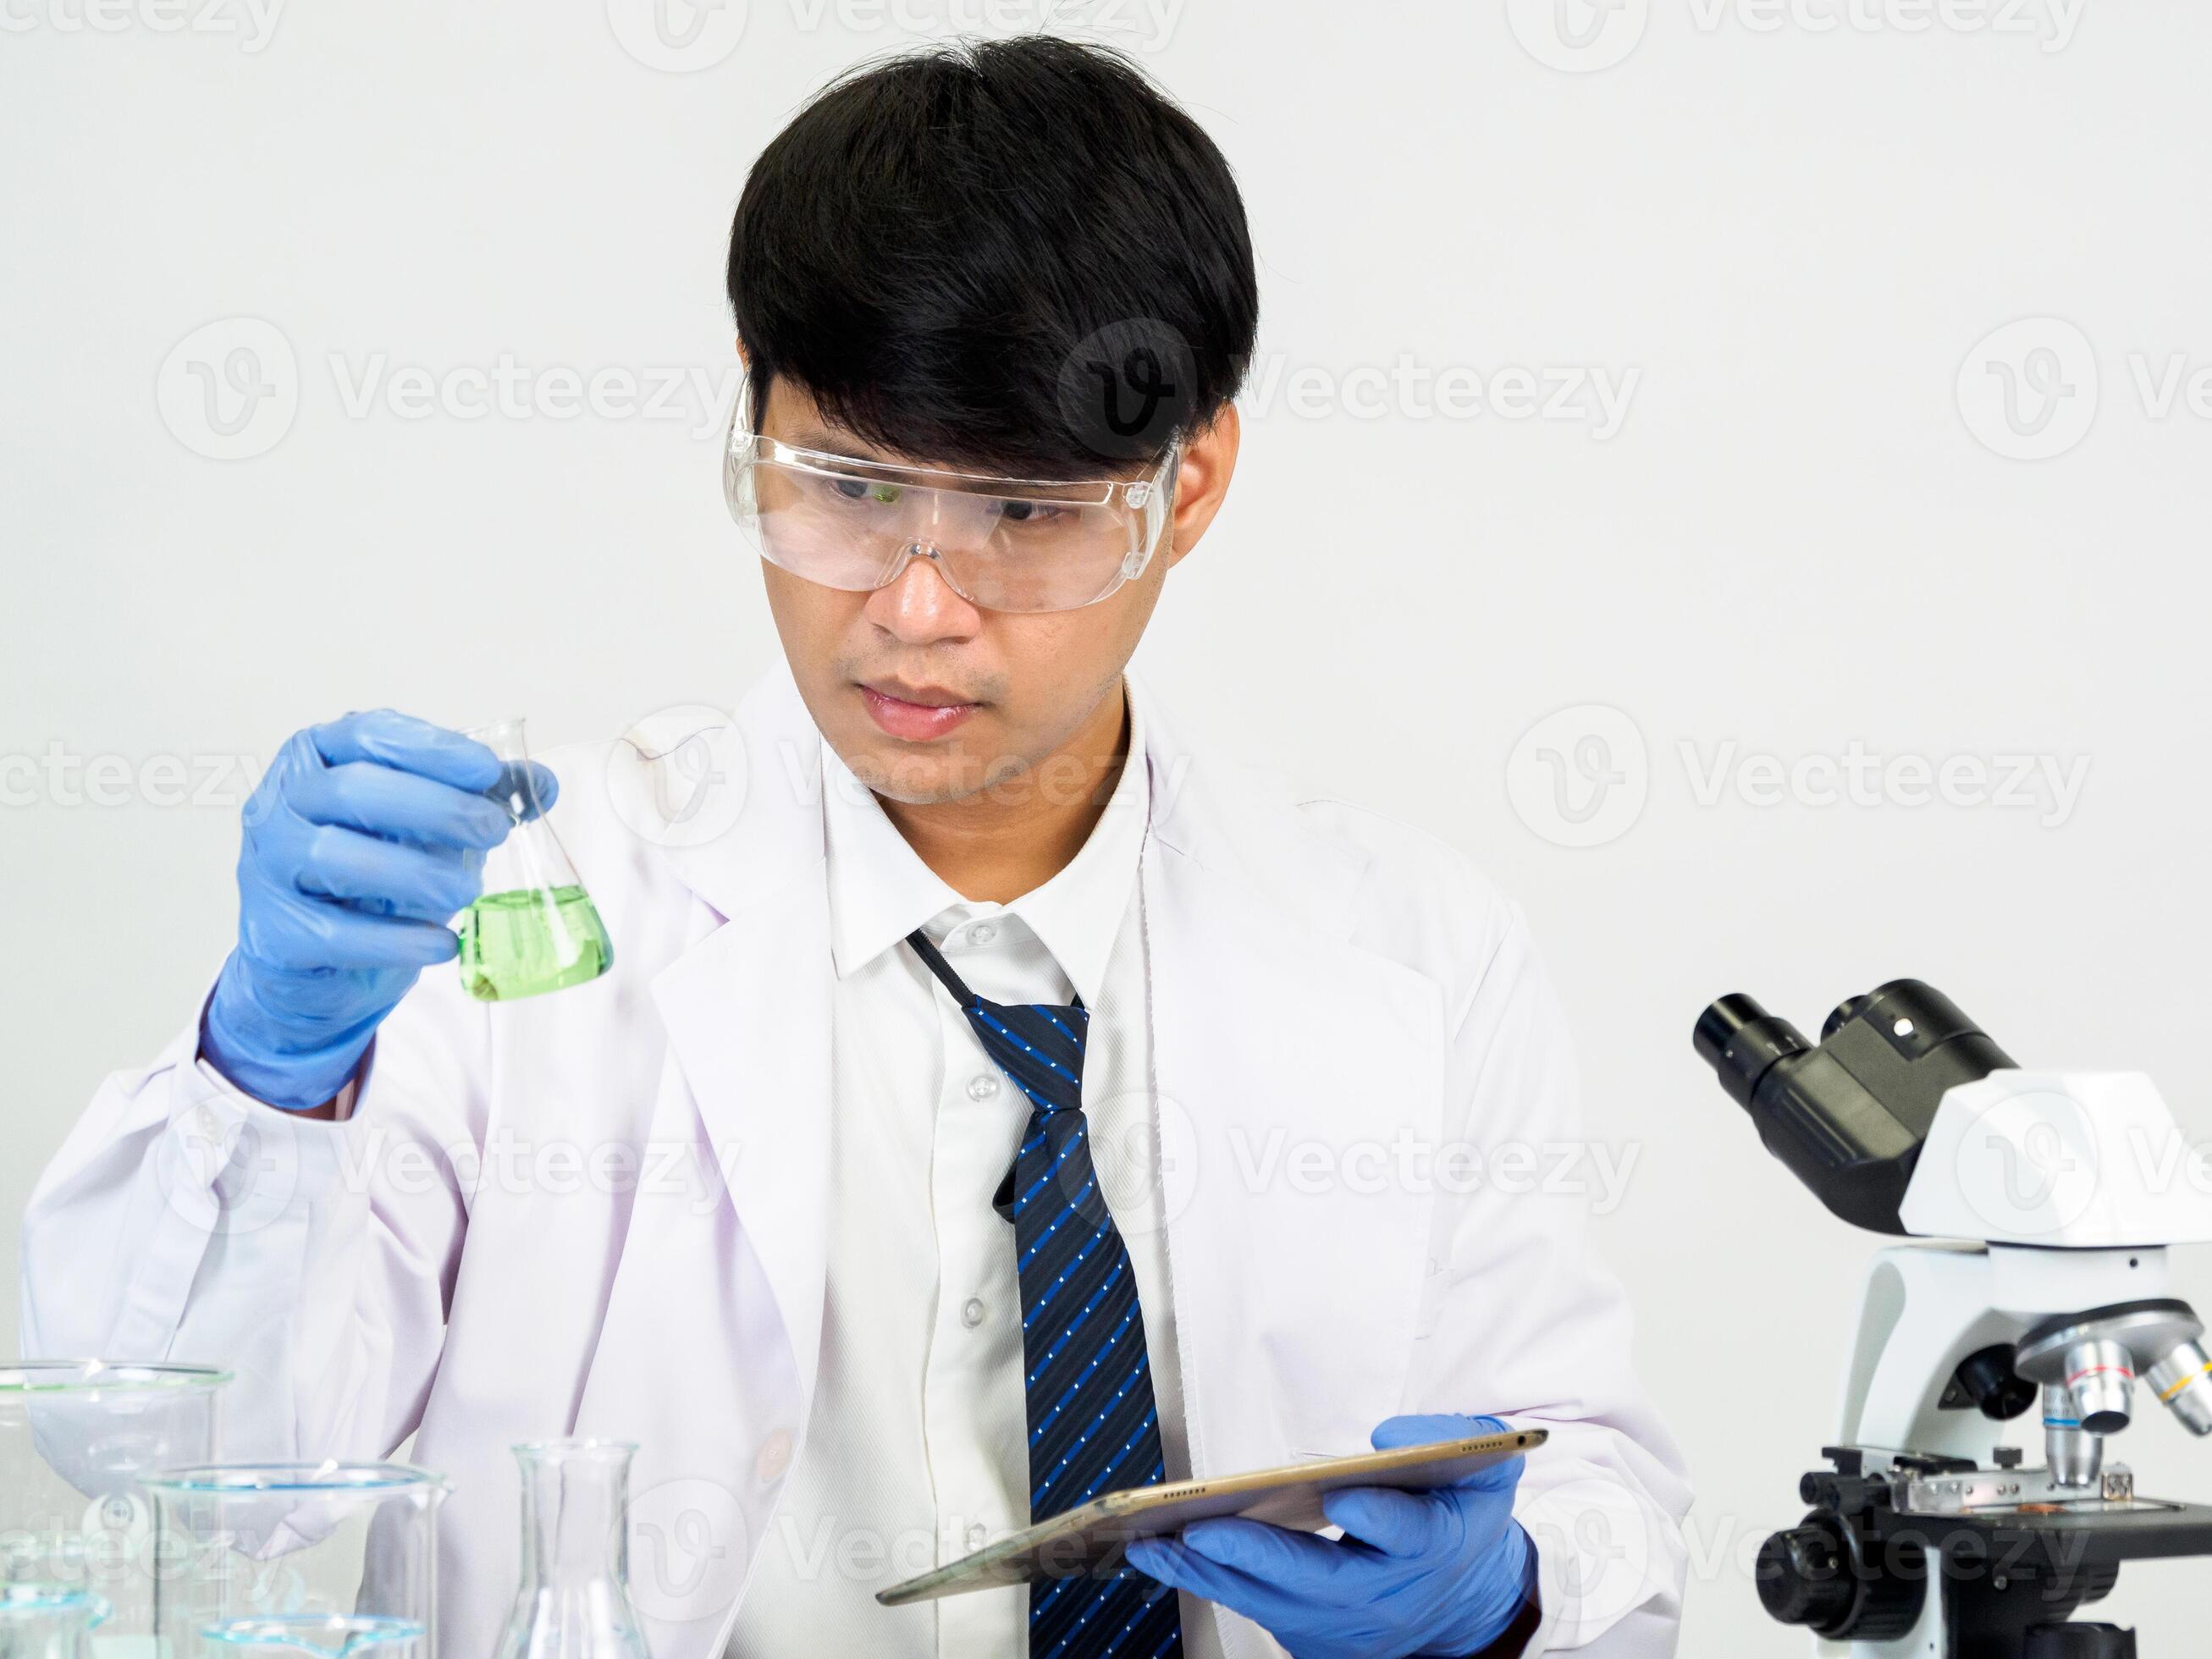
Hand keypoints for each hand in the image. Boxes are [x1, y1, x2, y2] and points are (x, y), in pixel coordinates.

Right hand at [199, 711, 553, 1109]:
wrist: (315, 963)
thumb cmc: (373, 874)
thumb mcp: (428, 827)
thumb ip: (480, 798)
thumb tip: (542, 782)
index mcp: (317, 759)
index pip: (368, 734)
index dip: (431, 748)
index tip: (487, 770)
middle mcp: (281, 804)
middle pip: (352, 789)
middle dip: (433, 807)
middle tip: (494, 831)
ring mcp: (266, 867)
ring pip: (332, 856)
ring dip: (412, 871)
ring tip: (469, 891)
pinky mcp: (273, 932)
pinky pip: (333, 932)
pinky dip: (395, 939)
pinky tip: (442, 944)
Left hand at [1125, 1414, 1534, 1658]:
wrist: (1466, 1598)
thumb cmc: (1463, 1515)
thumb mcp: (1486, 1465)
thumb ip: (1453, 1438)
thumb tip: (1386, 1438)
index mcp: (1435, 1546)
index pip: (1408, 1534)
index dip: (1376, 1516)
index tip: (1340, 1494)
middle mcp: (1387, 1597)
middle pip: (1319, 1582)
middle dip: (1255, 1556)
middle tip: (1199, 1530)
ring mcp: (1348, 1627)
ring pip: (1273, 1604)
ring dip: (1210, 1575)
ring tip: (1152, 1544)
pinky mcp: (1316, 1638)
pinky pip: (1258, 1611)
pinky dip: (1213, 1584)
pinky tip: (1168, 1557)